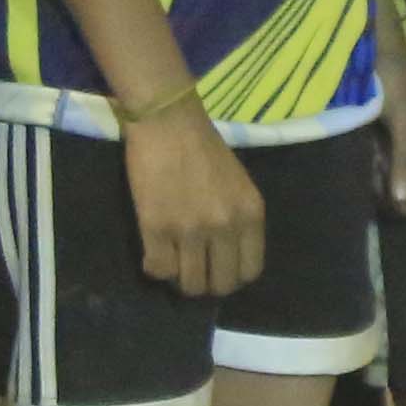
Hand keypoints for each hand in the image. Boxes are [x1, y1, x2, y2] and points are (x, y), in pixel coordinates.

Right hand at [124, 103, 263, 297]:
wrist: (168, 121)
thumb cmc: (204, 148)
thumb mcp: (239, 185)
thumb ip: (238, 220)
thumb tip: (226, 258)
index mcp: (251, 214)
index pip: (250, 271)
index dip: (232, 276)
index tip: (218, 269)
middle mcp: (226, 227)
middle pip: (221, 284)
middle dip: (207, 283)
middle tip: (193, 270)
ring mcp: (191, 230)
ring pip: (190, 284)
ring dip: (180, 279)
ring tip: (172, 262)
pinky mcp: (157, 228)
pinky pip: (159, 269)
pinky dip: (155, 268)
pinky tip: (154, 253)